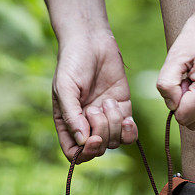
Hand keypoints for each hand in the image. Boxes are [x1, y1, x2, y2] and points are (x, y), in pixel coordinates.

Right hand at [52, 34, 137, 162]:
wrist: (92, 41)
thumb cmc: (72, 63)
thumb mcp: (65, 88)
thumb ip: (72, 115)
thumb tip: (82, 141)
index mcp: (68, 124)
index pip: (74, 153)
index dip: (85, 153)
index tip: (93, 138)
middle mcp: (87, 126)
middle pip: (98, 150)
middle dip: (101, 132)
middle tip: (95, 108)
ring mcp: (106, 120)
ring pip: (115, 142)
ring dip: (114, 125)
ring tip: (107, 101)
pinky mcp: (123, 111)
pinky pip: (129, 134)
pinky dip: (129, 130)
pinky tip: (126, 116)